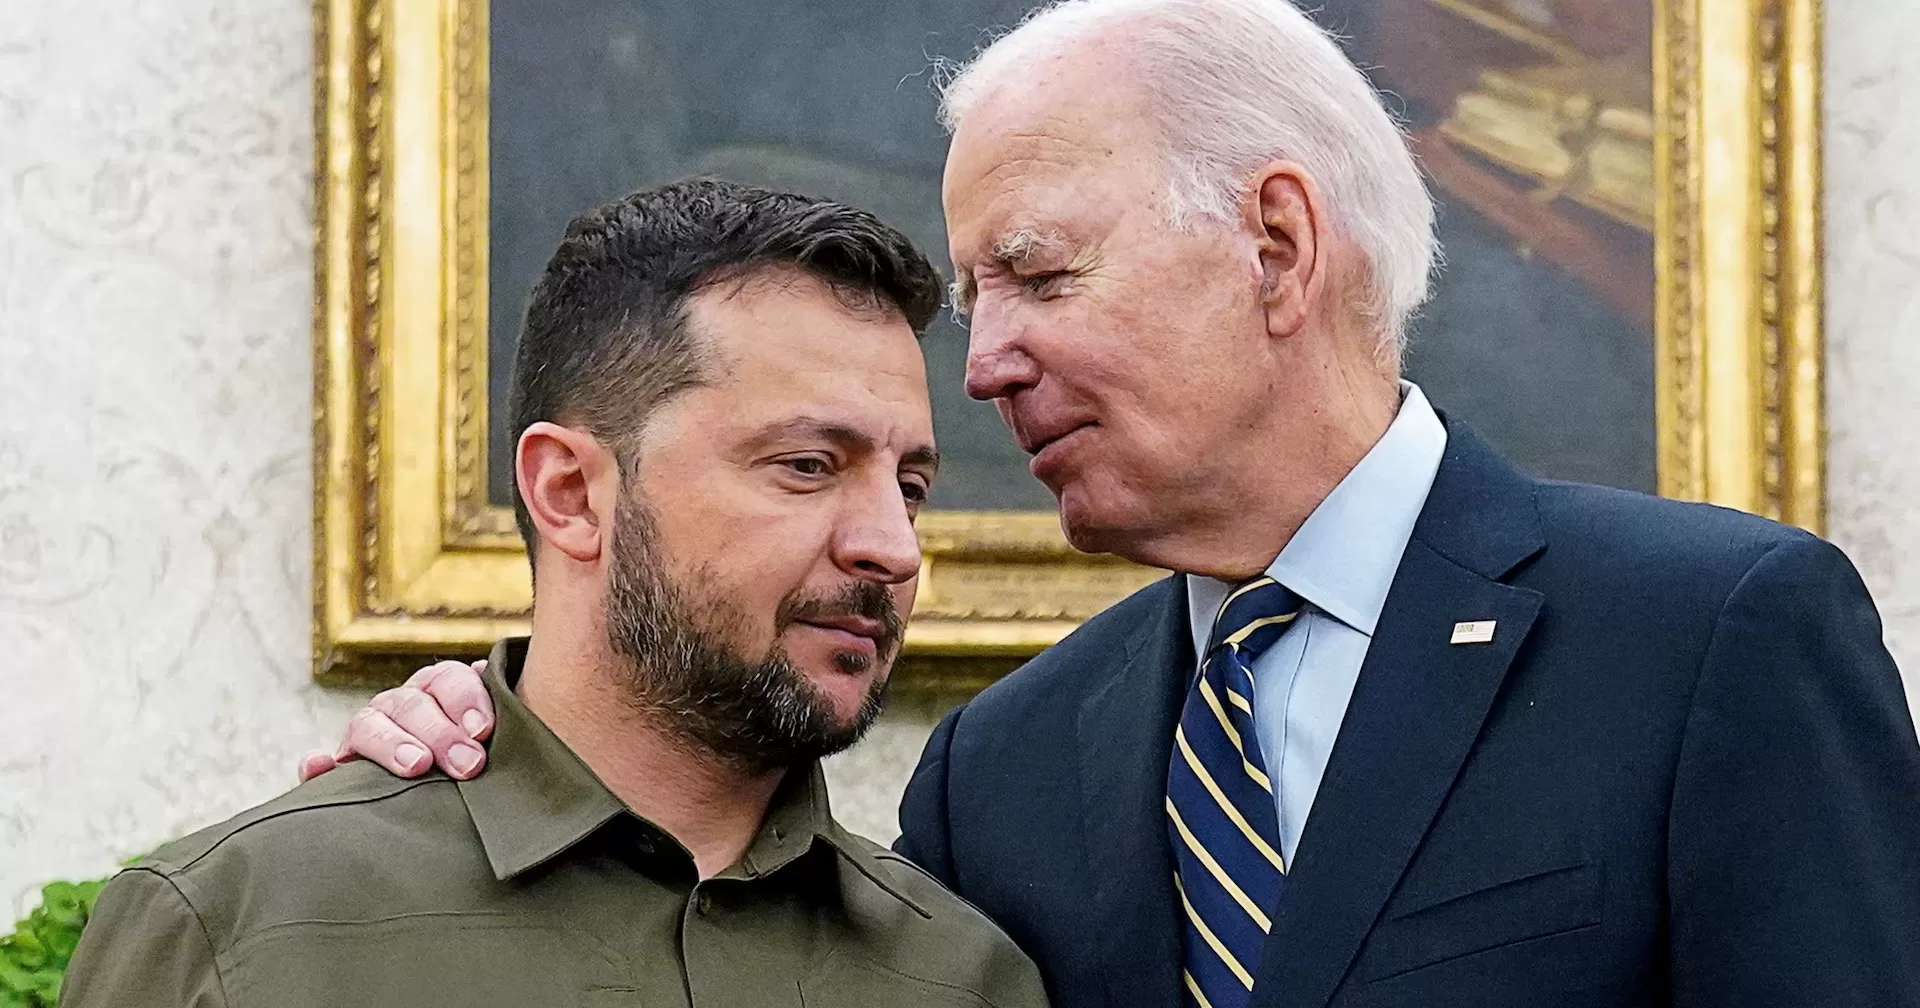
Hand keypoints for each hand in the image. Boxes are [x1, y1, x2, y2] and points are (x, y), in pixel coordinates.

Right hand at [297, 659, 496, 782]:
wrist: (442, 802)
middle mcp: (399, 707)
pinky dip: (316, 767)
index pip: (448, 680)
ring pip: (368, 726)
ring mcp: (365, 736)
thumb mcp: (490, 740)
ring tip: (416, 766)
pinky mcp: (338, 772)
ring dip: (391, 744)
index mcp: (436, 691)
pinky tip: (319, 766)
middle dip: (441, 733)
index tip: (484, 731)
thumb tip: (502, 691)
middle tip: (468, 764)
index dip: (466, 700)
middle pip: (411, 705)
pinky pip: (318, 767)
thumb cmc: (478, 762)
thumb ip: (500, 723)